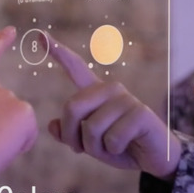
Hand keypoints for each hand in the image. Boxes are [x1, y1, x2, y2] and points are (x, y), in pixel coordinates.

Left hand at [47, 36, 179, 179]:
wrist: (153, 157)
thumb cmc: (120, 147)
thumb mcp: (90, 144)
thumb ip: (70, 135)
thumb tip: (52, 126)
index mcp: (96, 93)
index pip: (75, 68)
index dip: (57, 52)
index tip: (40, 35)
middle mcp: (110, 89)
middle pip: (72, 108)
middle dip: (72, 137)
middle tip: (81, 150)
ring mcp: (125, 99)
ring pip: (91, 128)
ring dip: (96, 148)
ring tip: (110, 148)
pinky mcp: (139, 112)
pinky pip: (112, 138)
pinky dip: (114, 150)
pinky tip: (125, 146)